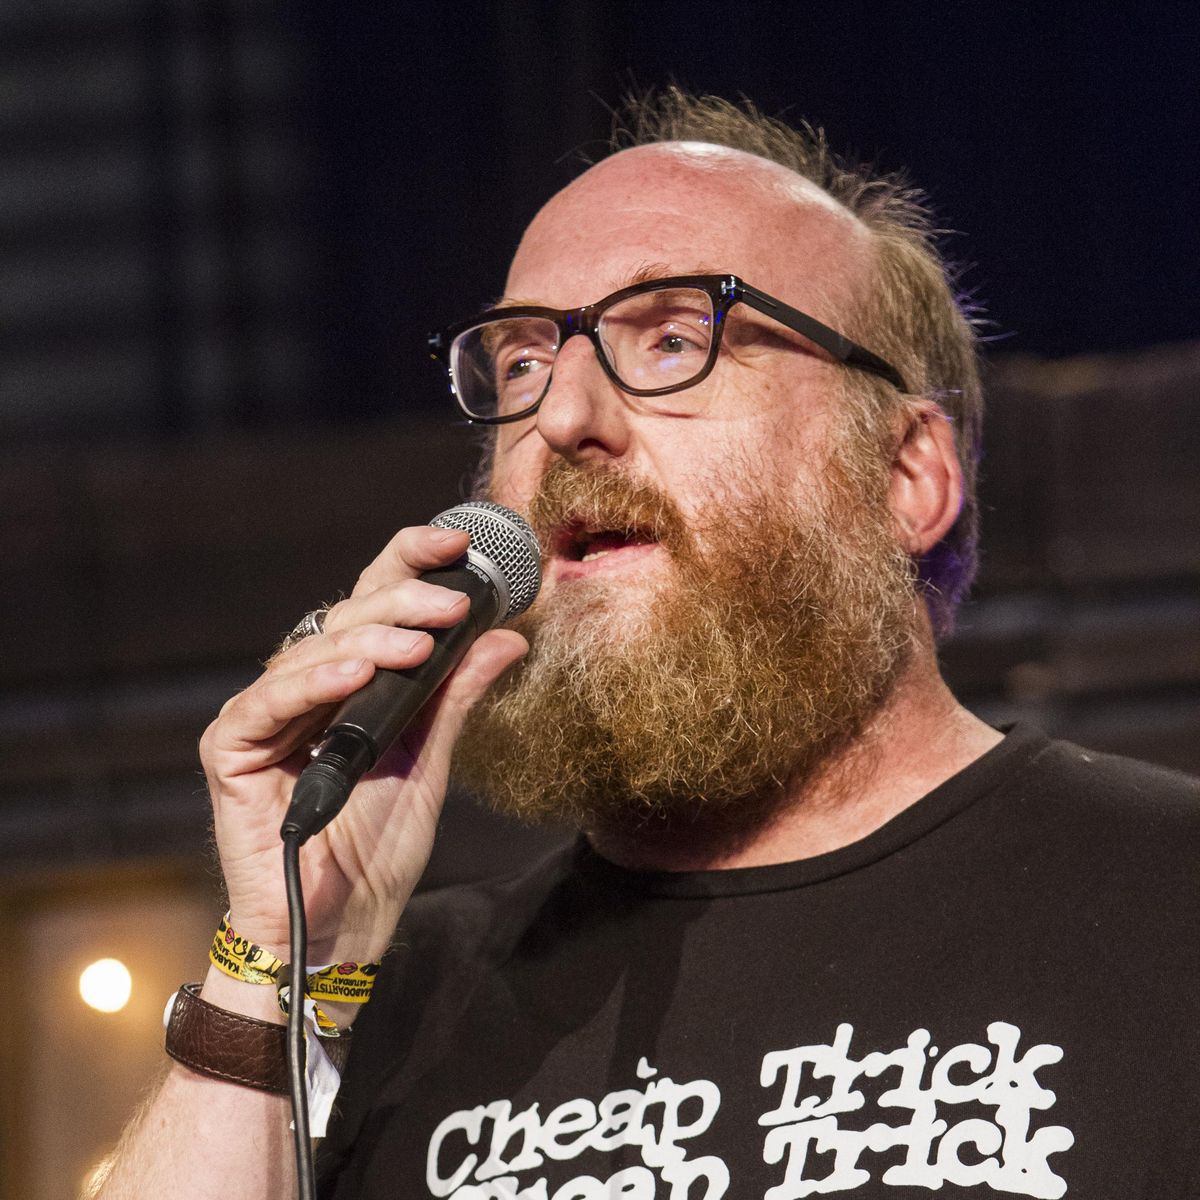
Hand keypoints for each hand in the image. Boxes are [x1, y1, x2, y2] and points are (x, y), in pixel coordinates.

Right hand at [199, 525, 527, 963]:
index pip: (373, 602)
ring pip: (312, 650)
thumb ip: (456, 696)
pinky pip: (267, 704)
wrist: (343, 931)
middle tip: (455, 602)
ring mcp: (264, 717)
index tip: (459, 544)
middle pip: (346, 616)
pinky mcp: (231, 751)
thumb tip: (508, 635)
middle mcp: (303, 688)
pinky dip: (312, 683)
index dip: (409, 565)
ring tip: (418, 643)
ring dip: (370, 640)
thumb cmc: (379, 850)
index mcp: (349, 682)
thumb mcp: (431, 760)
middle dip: (404, 603)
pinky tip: (355, 673)